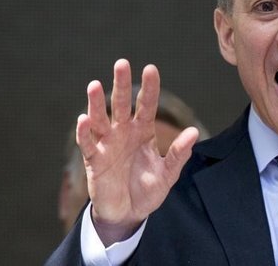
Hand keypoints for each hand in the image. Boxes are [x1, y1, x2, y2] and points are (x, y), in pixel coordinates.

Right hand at [76, 59, 197, 245]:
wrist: (129, 213)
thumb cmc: (148, 190)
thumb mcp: (168, 174)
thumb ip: (179, 154)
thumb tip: (193, 132)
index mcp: (143, 132)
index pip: (146, 105)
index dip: (149, 88)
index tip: (150, 69)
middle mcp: (124, 132)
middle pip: (121, 104)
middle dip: (121, 84)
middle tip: (122, 63)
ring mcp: (108, 144)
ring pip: (100, 119)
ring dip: (96, 103)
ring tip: (94, 85)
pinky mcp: (94, 160)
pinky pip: (88, 143)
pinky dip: (84, 132)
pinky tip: (83, 119)